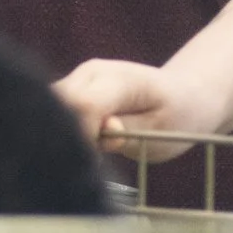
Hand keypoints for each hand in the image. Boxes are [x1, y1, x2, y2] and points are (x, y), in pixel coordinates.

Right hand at [52, 60, 223, 161]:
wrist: (181, 96)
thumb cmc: (175, 118)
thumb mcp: (161, 131)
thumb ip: (128, 132)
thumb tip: (102, 131)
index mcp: (119, 79)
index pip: (83, 105)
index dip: (83, 136)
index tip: (97, 158)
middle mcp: (91, 73)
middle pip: (58, 105)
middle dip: (70, 137)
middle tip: (97, 156)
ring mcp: (77, 79)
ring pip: (50, 108)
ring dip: (65, 134)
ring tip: (95, 149)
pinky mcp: (70, 91)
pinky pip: (54, 112)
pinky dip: (63, 131)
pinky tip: (85, 143)